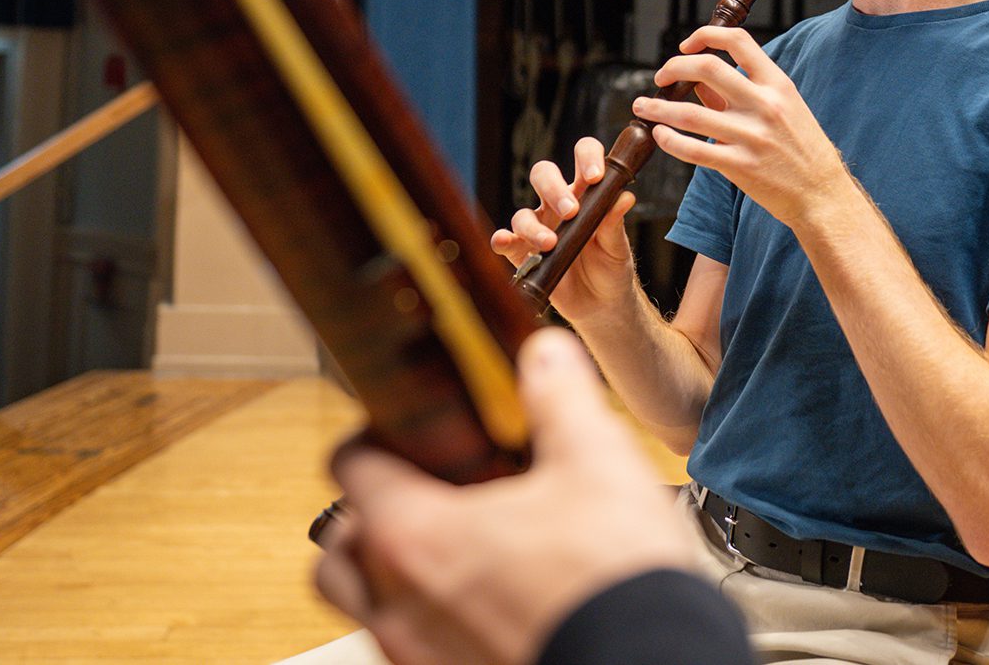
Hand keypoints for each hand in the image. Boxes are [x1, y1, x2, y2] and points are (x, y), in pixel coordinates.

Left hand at [314, 329, 703, 664]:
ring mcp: (417, 657)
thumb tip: (546, 355)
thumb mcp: (595, 462)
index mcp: (417, 536)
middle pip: (338, 550)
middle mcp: (400, 606)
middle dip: (367, 516)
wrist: (650, 663)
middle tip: (418, 494)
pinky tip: (485, 601)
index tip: (404, 430)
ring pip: (366, 609)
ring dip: (390, 575)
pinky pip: (409, 650)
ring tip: (452, 552)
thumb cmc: (613, 582)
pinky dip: (430, 620)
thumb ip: (559, 397)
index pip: (350, 468)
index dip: (372, 438)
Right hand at [491, 137, 637, 321]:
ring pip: (524, 213)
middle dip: (553, 188)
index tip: (595, 176)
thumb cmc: (612, 268)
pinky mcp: (523, 253)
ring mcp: (539, 228)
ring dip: (534, 226)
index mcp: (586, 194)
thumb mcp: (618, 247)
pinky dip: (502, 239)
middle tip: (570, 211)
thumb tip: (624, 197)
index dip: (586, 157)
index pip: (583, 158)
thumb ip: (615, 223)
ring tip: (550, 244)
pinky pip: (506, 241)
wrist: (602, 306)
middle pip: (544, 175)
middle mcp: (558, 205)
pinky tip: (504, 241)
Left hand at [636, 25, 849, 228]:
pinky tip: (660, 136)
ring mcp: (751, 136)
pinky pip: (693, 150)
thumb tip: (698, 80)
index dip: (705, 35)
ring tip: (642, 106)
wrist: (822, 193)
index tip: (686, 46)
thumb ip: (741, 91)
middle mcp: (765, 105)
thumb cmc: (801, 148)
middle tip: (660, 77)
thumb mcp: (783, 108)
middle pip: (707, 68)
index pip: (737, 41)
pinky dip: (669, 140)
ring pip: (689, 113)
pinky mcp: (739, 166)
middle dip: (674, 67)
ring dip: (657, 107)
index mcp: (777, 84)